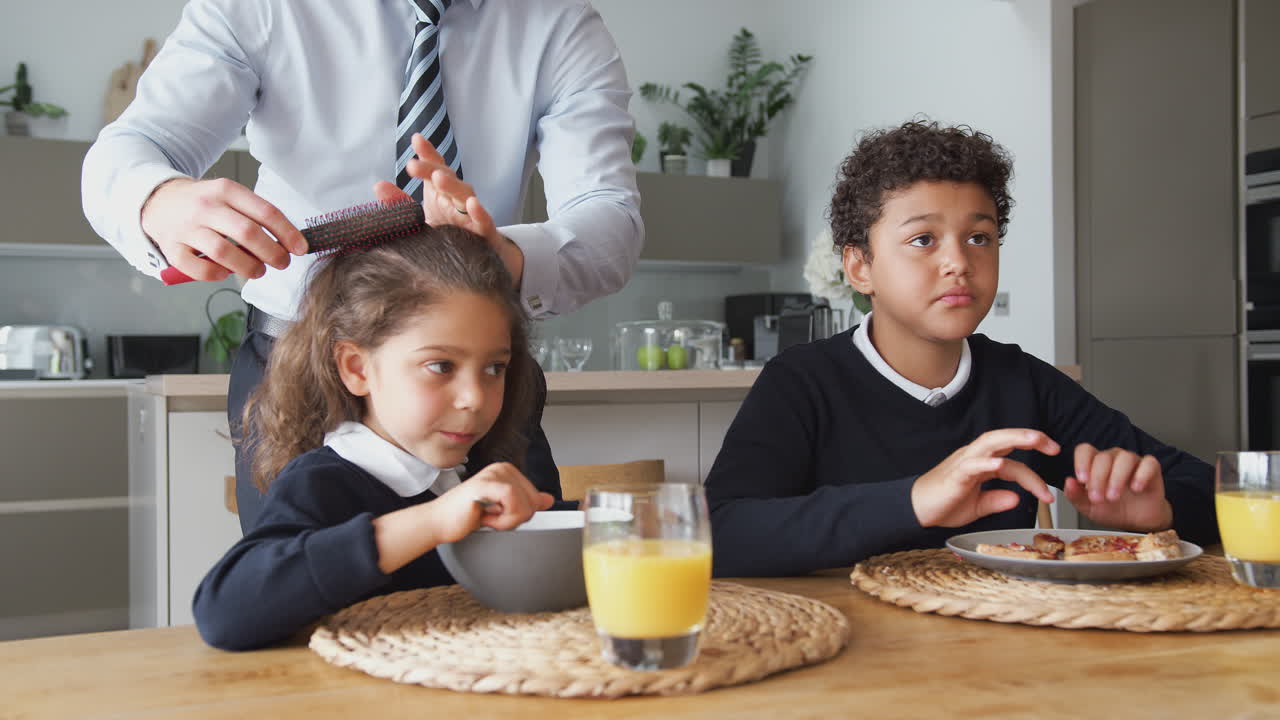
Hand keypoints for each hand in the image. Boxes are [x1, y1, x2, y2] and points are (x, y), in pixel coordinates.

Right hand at [140, 177, 306, 281]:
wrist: (158, 200)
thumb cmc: (204, 203)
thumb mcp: (229, 197)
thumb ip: (255, 215)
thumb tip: (288, 243)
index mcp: (226, 190)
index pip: (265, 212)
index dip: (287, 233)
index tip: (300, 249)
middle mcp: (206, 206)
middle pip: (247, 233)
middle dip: (272, 253)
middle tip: (282, 263)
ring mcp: (186, 227)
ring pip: (223, 252)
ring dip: (248, 267)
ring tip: (257, 271)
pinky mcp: (172, 248)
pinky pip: (198, 268)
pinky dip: (216, 274)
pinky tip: (224, 272)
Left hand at [375, 133, 524, 285]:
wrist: (473, 260)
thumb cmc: (446, 235)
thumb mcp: (419, 220)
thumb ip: (399, 204)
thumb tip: (378, 185)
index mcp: (440, 192)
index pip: (435, 167)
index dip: (427, 153)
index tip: (416, 140)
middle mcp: (456, 199)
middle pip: (446, 178)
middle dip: (431, 169)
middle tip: (412, 166)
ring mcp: (471, 214)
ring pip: (465, 194)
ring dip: (452, 185)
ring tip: (439, 178)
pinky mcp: (483, 232)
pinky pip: (483, 220)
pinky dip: (479, 212)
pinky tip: (473, 204)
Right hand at [431, 462, 554, 542]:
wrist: (439, 522)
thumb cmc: (466, 515)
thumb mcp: (503, 511)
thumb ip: (526, 503)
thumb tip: (549, 500)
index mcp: (508, 472)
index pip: (535, 497)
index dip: (521, 515)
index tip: (499, 515)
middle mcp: (502, 468)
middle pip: (533, 502)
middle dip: (514, 519)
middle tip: (491, 517)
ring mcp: (493, 474)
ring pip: (525, 504)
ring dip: (507, 521)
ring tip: (486, 516)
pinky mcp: (486, 483)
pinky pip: (512, 501)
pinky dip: (502, 518)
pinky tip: (484, 516)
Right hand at [911, 429, 1059, 526]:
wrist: (916, 510)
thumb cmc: (943, 505)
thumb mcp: (978, 506)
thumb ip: (997, 500)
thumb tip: (1017, 499)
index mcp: (982, 464)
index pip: (1013, 464)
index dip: (1034, 476)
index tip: (1049, 494)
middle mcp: (975, 458)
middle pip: (1004, 439)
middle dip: (1030, 438)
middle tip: (1054, 446)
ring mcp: (964, 463)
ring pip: (991, 442)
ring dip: (1014, 438)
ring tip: (1034, 440)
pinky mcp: (955, 474)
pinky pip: (972, 464)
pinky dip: (987, 462)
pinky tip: (1000, 464)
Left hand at [1063, 443, 1171, 531]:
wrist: (1136, 521)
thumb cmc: (1111, 510)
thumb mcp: (1088, 508)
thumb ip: (1075, 495)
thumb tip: (1068, 482)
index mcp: (1094, 463)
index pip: (1085, 450)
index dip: (1082, 462)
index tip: (1082, 480)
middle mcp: (1113, 458)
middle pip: (1103, 457)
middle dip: (1099, 478)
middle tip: (1098, 498)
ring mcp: (1133, 461)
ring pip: (1125, 458)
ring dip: (1117, 478)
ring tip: (1113, 496)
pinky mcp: (1151, 468)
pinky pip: (1149, 463)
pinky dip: (1142, 474)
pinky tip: (1136, 488)